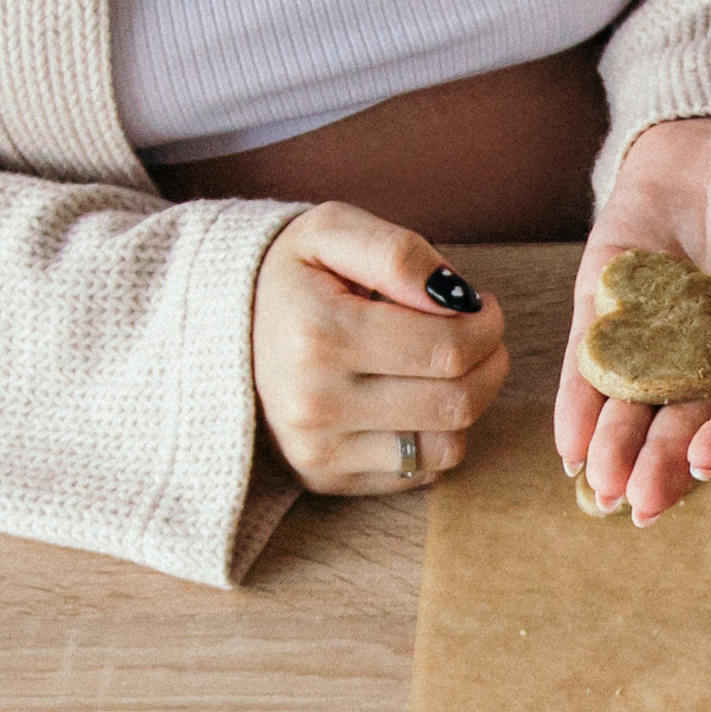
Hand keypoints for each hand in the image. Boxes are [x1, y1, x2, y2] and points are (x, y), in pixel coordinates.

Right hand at [251, 202, 507, 492]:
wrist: (220, 329)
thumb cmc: (291, 276)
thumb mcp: (332, 232)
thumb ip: (397, 253)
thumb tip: (455, 297)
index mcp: (319, 335)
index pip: (448, 347)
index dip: (486, 325)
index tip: (482, 306)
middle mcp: (315, 403)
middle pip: (456, 402)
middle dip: (490, 363)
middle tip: (481, 335)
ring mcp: (318, 450)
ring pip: (447, 445)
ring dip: (468, 404)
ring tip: (448, 366)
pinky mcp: (326, 479)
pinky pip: (419, 472)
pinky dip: (432, 437)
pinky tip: (411, 399)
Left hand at [554, 118, 710, 520]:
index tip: (710, 462)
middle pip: (690, 423)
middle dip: (665, 463)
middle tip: (643, 502)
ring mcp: (658, 339)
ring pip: (636, 405)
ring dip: (619, 448)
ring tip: (603, 484)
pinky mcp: (606, 309)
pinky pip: (590, 363)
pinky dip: (578, 405)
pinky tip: (569, 445)